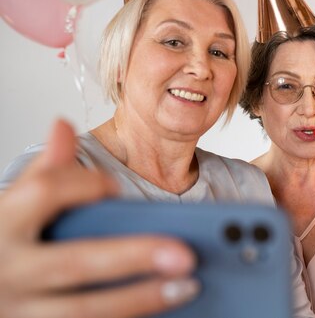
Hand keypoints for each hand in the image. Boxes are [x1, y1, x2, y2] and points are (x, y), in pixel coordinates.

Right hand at [0, 120, 197, 317]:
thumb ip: (45, 171)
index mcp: (2, 224)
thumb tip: (63, 125)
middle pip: (76, 261)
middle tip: (185, 254)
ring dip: (140, 298)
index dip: (83, 184)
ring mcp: (21, 310)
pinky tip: (162, 307)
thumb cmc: (4, 242)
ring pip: (84, 309)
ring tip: (186, 285)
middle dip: (134, 256)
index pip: (43, 193)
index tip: (115, 187)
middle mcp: (8, 270)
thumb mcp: (14, 205)